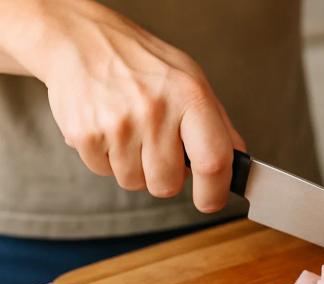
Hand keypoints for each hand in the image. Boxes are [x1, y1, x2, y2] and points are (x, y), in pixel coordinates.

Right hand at [13, 0, 243, 211]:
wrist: (81, 39)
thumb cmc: (142, 63)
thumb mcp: (191, 81)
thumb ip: (218, 125)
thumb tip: (239, 161)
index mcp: (189, 97)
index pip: (213, 161)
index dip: (214, 192)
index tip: (211, 201)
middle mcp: (154, 110)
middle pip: (168, 184)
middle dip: (165, 177)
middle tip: (158, 148)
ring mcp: (117, 123)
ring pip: (135, 183)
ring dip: (134, 167)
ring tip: (130, 131)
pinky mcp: (84, 134)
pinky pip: (104, 172)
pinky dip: (107, 158)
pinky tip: (108, 128)